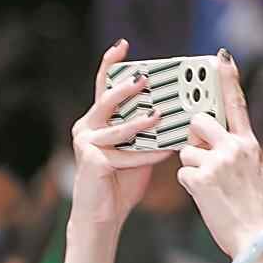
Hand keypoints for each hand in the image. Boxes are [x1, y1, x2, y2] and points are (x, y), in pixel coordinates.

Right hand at [57, 40, 170, 262]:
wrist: (103, 216)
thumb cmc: (120, 183)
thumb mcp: (138, 151)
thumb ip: (149, 133)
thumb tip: (177, 114)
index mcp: (96, 120)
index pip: (104, 87)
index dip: (111, 65)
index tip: (123, 46)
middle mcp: (86, 127)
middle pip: (107, 100)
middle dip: (128, 88)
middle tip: (147, 79)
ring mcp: (86, 143)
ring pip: (119, 127)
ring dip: (142, 121)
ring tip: (161, 115)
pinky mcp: (92, 160)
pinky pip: (125, 154)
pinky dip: (146, 155)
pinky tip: (164, 154)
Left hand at [177, 49, 262, 258]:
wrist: (259, 239)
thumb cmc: (254, 211)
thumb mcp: (251, 173)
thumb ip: (233, 152)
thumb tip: (206, 142)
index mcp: (249, 144)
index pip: (236, 104)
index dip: (227, 78)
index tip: (220, 56)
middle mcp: (234, 148)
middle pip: (198, 122)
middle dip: (194, 139)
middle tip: (204, 159)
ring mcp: (217, 163)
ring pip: (187, 153)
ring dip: (192, 170)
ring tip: (213, 190)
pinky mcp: (201, 180)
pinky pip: (182, 174)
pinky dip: (190, 187)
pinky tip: (207, 199)